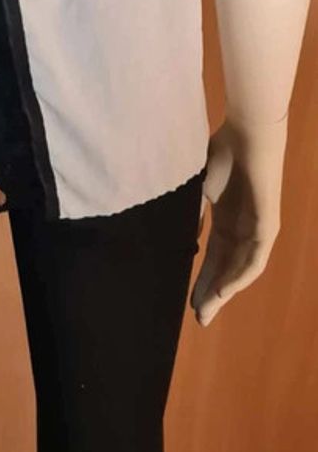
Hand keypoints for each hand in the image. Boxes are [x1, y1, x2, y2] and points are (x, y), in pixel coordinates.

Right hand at [191, 114, 286, 325]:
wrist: (248, 133)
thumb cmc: (223, 151)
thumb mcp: (199, 186)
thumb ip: (193, 211)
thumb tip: (184, 237)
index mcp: (227, 219)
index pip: (214, 256)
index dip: (201, 278)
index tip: (188, 299)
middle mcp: (243, 228)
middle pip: (226, 268)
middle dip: (211, 293)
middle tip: (198, 318)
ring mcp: (257, 228)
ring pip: (239, 270)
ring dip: (223, 292)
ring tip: (206, 311)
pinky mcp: (267, 226)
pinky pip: (254, 260)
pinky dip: (238, 277)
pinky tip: (224, 292)